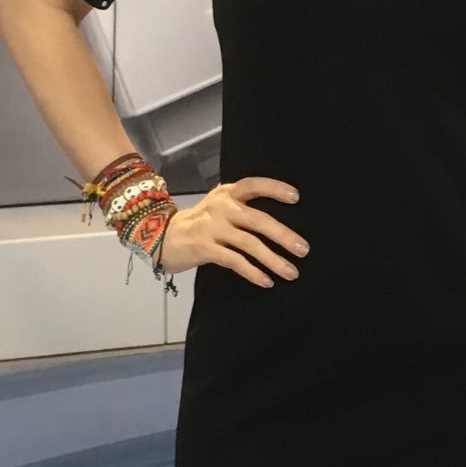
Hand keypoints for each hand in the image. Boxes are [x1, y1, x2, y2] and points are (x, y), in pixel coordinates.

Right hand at [157, 176, 307, 286]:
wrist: (161, 237)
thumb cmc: (200, 223)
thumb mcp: (219, 206)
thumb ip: (242, 208)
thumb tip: (279, 225)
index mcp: (227, 193)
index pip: (253, 185)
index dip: (274, 188)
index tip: (296, 197)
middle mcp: (220, 207)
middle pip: (257, 219)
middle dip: (283, 235)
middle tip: (303, 249)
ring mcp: (211, 228)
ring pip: (249, 244)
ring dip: (273, 260)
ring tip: (291, 272)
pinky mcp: (204, 248)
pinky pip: (234, 261)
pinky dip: (253, 272)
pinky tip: (267, 281)